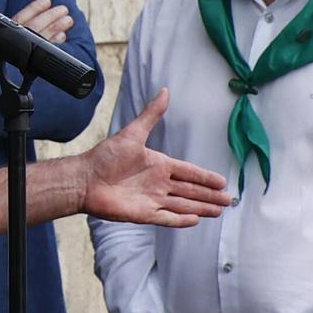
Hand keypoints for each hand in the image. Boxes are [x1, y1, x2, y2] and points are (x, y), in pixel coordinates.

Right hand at [12, 0, 73, 44]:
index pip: (22, 16)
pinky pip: (49, 48)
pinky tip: (62, 35)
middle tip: (64, 9)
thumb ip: (21, 24)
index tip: (46, 1)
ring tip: (68, 20)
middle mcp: (18, 40)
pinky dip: (57, 40)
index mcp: (9, 31)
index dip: (35, 8)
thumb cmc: (8, 49)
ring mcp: (27, 50)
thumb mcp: (10, 34)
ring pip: (45, 35)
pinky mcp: (35, 60)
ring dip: (58, 26)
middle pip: (36, 24)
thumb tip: (40, 9)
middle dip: (51, 15)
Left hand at [79, 89, 231, 226]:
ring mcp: (151, 199)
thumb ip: (151, 115)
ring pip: (182, 205)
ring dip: (200, 208)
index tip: (222, 181)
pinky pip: (166, 218)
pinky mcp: (143, 214)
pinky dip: (180, 220)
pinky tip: (195, 220)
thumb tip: (165, 91)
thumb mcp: (132, 133)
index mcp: (158, 165)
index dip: (205, 177)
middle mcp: (158, 183)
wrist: (84, 179)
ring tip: (218, 211)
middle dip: (209, 196)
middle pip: (190, 191)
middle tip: (229, 201)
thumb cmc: (105, 156)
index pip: (189, 172)